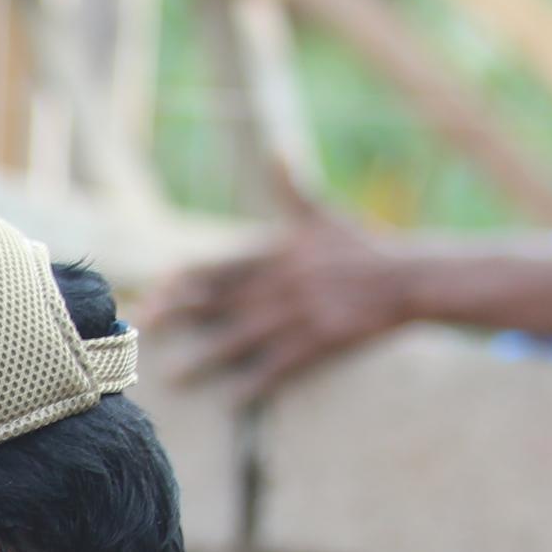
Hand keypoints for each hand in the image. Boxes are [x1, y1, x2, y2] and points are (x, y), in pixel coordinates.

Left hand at [139, 167, 417, 401]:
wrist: (411, 276)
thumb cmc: (364, 244)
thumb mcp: (323, 213)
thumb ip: (292, 185)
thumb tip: (277, 150)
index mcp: (275, 252)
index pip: (215, 267)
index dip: (179, 283)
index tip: (151, 295)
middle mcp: (280, 281)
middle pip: (217, 302)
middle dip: (177, 316)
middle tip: (140, 331)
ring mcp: (300, 312)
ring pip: (240, 338)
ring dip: (204, 358)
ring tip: (172, 377)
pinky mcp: (321, 340)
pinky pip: (278, 366)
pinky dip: (253, 383)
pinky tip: (229, 401)